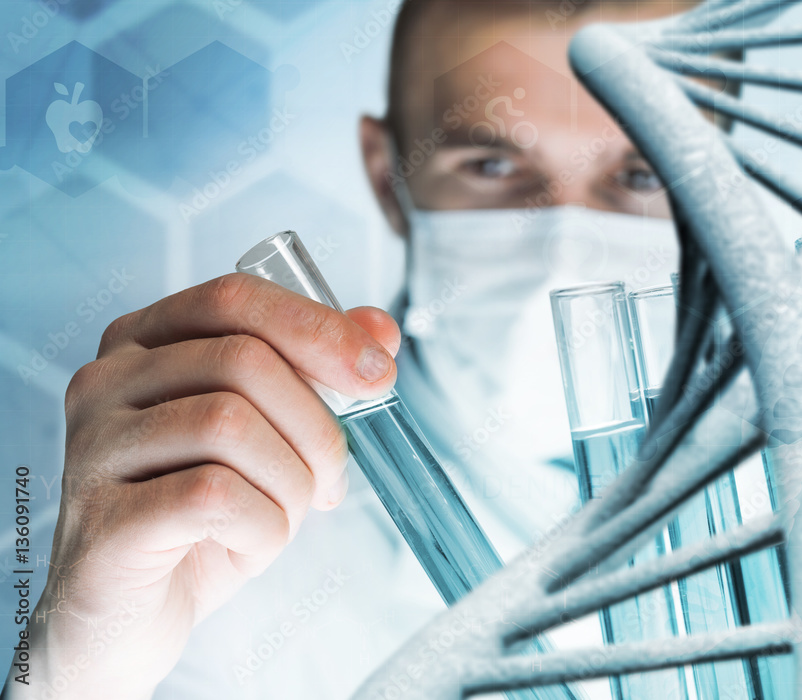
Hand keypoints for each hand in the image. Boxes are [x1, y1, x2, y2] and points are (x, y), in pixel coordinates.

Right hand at [6, 273, 398, 698]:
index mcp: (144, 343)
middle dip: (317, 426)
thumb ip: (316, 374)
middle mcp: (105, 382)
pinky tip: (248, 545)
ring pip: (231, 424)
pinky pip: (214, 496)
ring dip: (291, 483)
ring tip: (281, 516)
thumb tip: (380, 328)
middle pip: (245, 360)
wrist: (130, 618)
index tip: (378, 374)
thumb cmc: (202, 517)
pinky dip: (262, 528)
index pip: (235, 298)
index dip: (318, 328)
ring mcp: (93, 449)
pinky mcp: (103, 520)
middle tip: (330, 480)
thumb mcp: (270, 437)